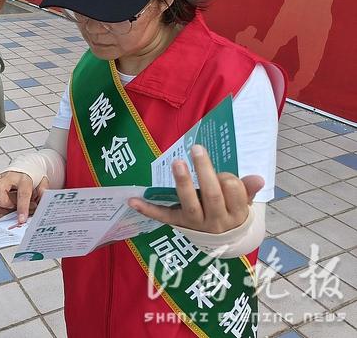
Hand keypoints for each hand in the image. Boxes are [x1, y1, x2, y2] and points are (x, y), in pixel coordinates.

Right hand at [0, 171, 48, 223]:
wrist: (26, 168)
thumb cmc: (32, 179)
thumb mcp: (42, 184)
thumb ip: (43, 192)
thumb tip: (43, 199)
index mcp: (25, 178)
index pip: (23, 192)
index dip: (22, 207)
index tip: (21, 219)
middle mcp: (10, 176)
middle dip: (3, 202)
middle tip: (10, 208)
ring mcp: (0, 177)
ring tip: (3, 206)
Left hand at [128, 145, 263, 233]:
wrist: (222, 241)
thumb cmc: (232, 212)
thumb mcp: (244, 203)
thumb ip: (247, 190)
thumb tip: (258, 178)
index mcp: (236, 214)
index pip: (232, 190)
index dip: (227, 177)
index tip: (222, 172)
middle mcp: (216, 221)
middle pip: (211, 195)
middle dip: (204, 171)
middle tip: (197, 149)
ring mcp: (195, 224)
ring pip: (189, 204)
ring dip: (182, 183)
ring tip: (177, 162)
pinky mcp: (178, 224)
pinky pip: (163, 216)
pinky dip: (147, 209)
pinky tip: (132, 200)